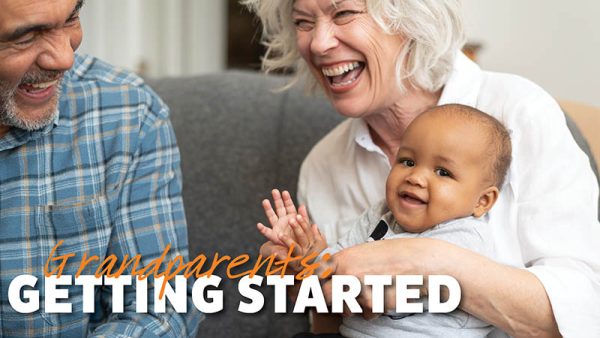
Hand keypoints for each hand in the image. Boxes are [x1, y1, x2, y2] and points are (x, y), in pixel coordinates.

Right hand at [256, 189, 309, 244]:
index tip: (284, 192)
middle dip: (277, 199)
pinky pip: (267, 233)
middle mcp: (283, 221)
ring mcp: (277, 227)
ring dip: (268, 209)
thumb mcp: (305, 227)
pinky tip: (259, 225)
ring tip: (265, 201)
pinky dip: (262, 229)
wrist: (298, 252)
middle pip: (279, 208)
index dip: (287, 199)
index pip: (289, 206)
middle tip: (274, 191)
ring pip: (271, 216)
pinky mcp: (274, 236)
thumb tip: (302, 205)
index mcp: (292, 218)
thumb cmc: (302, 239)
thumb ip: (304, 217)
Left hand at [278, 214, 327, 269]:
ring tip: (280, 234)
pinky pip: (288, 261)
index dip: (303, 223)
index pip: (308, 231)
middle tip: (290, 219)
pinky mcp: (295, 266)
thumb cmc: (319, 256)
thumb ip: (316, 233)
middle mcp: (307, 250)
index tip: (298, 215)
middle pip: (302, 237)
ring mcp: (302, 257)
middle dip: (296, 228)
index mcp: (313, 243)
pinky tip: (275, 252)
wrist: (321, 273)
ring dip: (288, 241)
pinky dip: (281, 257)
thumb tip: (314, 224)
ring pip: (295, 248)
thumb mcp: (320, 244)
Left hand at [320, 238, 435, 318]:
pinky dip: (374, 311)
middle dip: (335, 300)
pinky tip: (384, 296)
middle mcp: (347, 274)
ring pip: (347, 309)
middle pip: (327, 298)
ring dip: (356, 307)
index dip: (317, 284)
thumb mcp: (363, 251)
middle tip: (347, 297)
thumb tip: (328, 277)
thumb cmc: (394, 254)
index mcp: (343, 258)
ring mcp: (360, 290)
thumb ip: (344, 264)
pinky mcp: (374, 304)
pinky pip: (367, 315)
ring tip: (372, 293)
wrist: (420, 261)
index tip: (320, 288)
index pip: (316, 277)